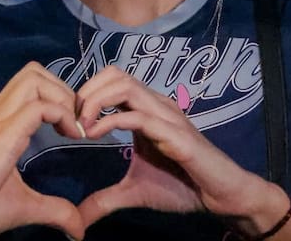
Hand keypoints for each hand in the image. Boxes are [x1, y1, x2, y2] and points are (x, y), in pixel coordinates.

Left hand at [74, 67, 288, 235]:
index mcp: (146, 109)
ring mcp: (166, 116)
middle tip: (71, 120)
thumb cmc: (182, 186)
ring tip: (81, 126)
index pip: (111, 79)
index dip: (86, 92)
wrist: (220, 196)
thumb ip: (105, 199)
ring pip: (125, 85)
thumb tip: (78, 217)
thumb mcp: (134, 192)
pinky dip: (110, 121)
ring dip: (95, 100)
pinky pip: (139, 116)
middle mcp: (156, 104)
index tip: (69, 120)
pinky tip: (95, 136)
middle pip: (115, 73)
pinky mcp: (175, 134)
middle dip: (86, 91)